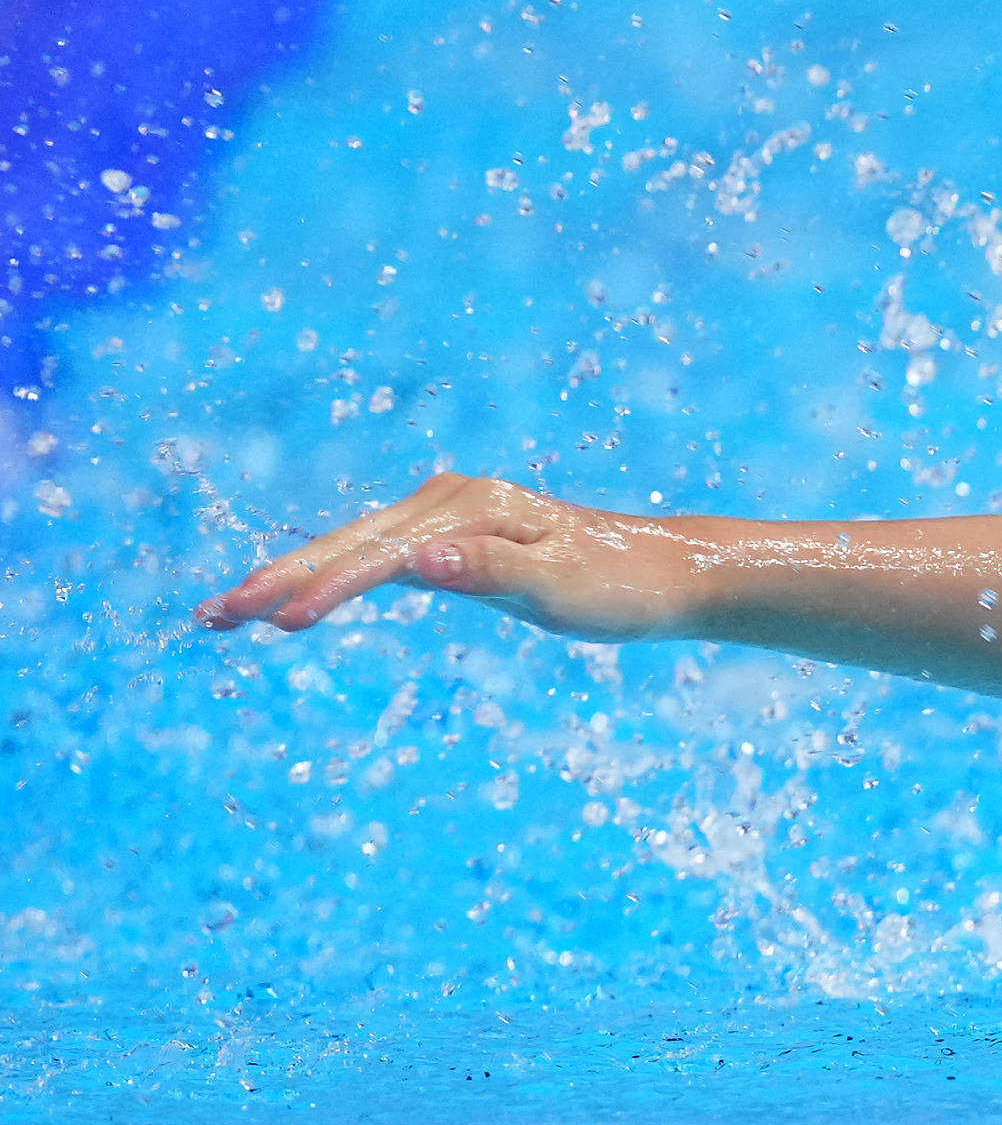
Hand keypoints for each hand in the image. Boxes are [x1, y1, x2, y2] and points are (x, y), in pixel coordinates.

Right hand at [194, 474, 705, 642]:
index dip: (324, 589)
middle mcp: (451, 501)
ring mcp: (449, 514)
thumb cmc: (620, 587)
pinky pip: (378, 554)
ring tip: (231, 611)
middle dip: (279, 578)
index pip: (380, 557)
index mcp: (470, 510)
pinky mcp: (454, 534)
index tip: (276, 623)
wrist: (665, 575)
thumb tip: (419, 562)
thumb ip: (489, 573)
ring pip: (356, 546)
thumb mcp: (560, 588)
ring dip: (293, 575)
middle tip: (213, 616)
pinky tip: (300, 595)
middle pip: (350, 543)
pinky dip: (335, 574)